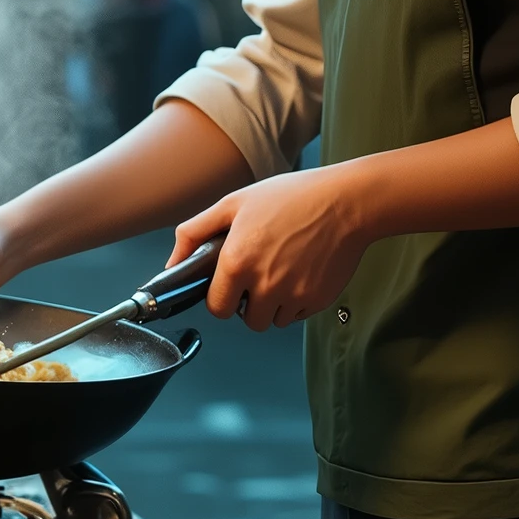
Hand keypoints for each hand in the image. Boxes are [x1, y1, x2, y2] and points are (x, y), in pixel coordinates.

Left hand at [170, 171, 376, 333]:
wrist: (347, 201)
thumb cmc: (293, 197)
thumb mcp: (234, 203)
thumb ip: (195, 233)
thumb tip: (172, 263)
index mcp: (238, 261)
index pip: (216, 308)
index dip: (220, 298)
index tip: (229, 286)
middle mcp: (264, 284)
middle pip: (247, 320)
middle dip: (248, 303)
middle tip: (259, 276)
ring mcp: (293, 295)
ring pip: (273, 321)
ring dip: (273, 305)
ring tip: (282, 272)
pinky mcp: (317, 300)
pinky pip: (298, 315)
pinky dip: (297, 302)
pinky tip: (302, 273)